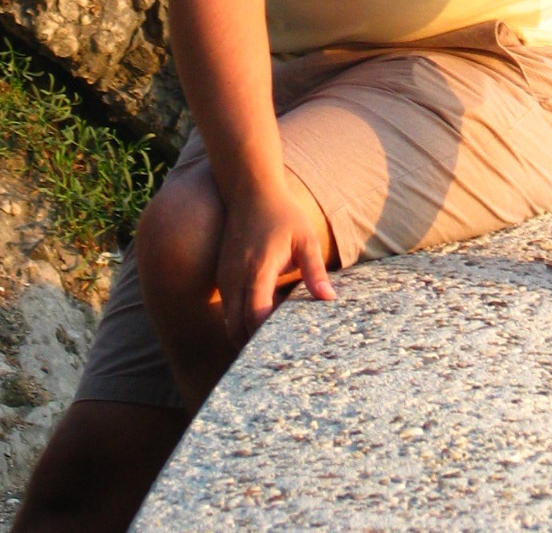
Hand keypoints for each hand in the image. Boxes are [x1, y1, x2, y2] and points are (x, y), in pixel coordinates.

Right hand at [215, 186, 334, 345]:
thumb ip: (314, 270)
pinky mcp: (222, 275)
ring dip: (245, 335)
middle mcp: (236, 277)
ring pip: (229, 321)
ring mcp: (225, 277)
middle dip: (254, 346)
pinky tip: (259, 325)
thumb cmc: (282, 215)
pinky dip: (239, 322)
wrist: (250, 192)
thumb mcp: (305, 238)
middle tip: (278, 359)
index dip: (266, 338)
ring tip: (270, 347)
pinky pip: (228, 309)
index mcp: (257, 270)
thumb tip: (329, 298)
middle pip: (237, 327)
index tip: (285, 350)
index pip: (255, 316)